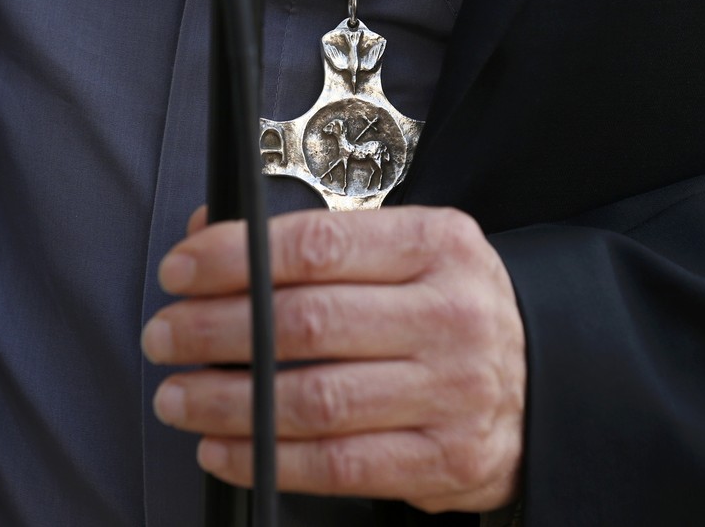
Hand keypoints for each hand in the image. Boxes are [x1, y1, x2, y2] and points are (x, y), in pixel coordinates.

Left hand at [142, 206, 524, 512]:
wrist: (540, 378)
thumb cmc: (450, 308)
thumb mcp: (407, 251)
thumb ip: (318, 241)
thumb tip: (209, 238)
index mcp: (438, 246)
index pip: (319, 244)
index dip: (235, 257)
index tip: (180, 270)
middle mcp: (451, 315)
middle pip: (308, 322)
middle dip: (214, 330)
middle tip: (165, 335)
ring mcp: (453, 392)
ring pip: (316, 399)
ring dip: (227, 400)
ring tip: (177, 395)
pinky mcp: (447, 458)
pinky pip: (340, 465)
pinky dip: (267, 459)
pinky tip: (222, 447)